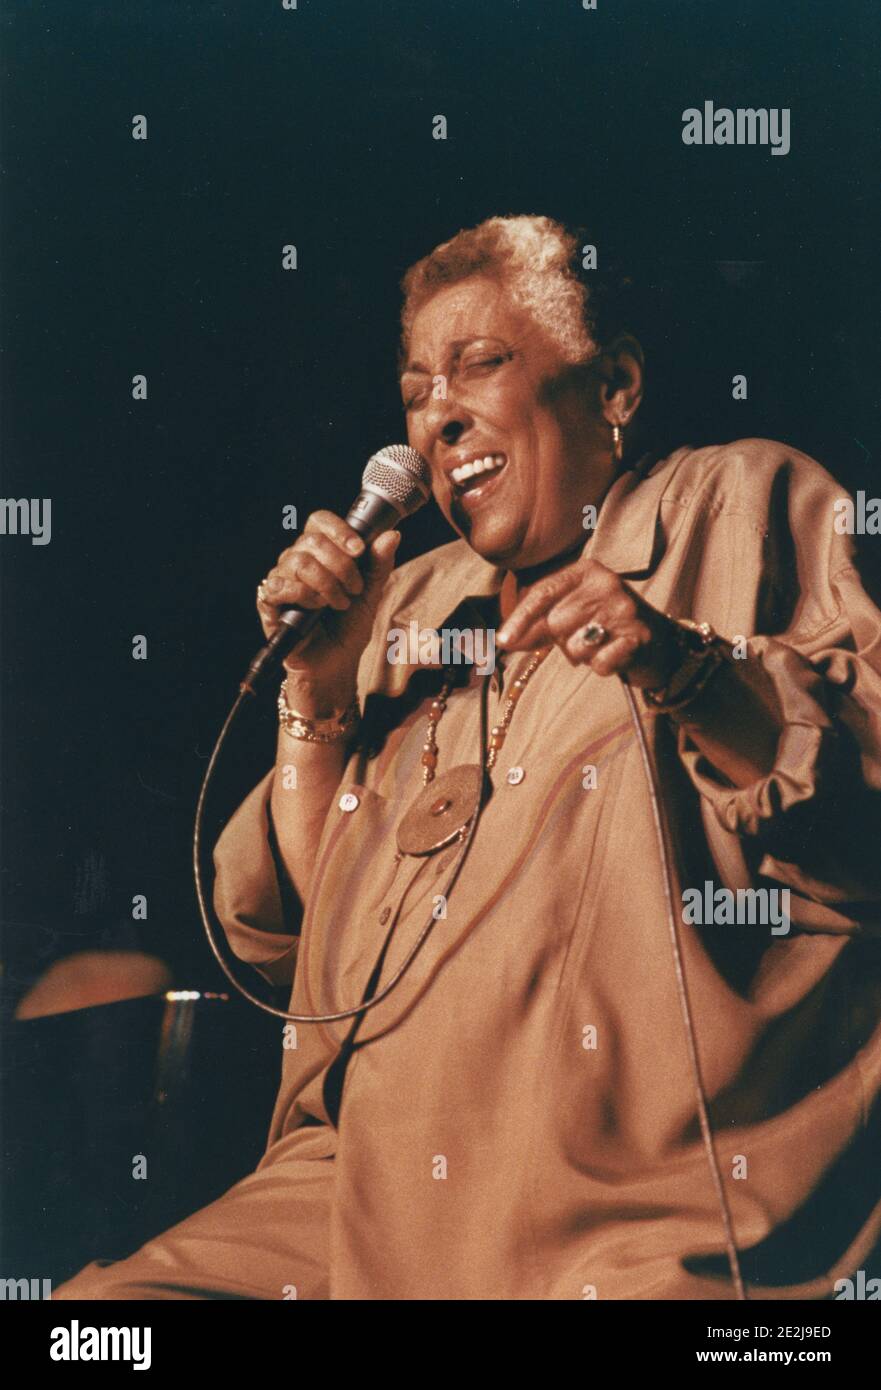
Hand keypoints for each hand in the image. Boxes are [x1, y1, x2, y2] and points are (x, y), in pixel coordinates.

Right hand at [257, 511, 400, 715]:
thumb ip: (378, 565)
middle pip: (311, 540)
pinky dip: (303, 595)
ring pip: (298, 561)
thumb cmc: (348, 627)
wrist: (336, 663)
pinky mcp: (269, 600)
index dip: (339, 530)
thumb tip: (392, 535)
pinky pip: (279, 584)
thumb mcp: (370, 594)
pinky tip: (315, 609)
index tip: (359, 550)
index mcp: (321, 553)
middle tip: (354, 589)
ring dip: (326, 583)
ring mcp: (282, 578)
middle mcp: (298, 560)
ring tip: (338, 603)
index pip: (319, 521)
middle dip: (340, 565)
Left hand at [496, 556, 682, 688]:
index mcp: (587, 571)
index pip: (543, 592)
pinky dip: (602, 667)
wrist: (662, 644)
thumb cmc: (607, 628)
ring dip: (582, 656)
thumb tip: (505, 641)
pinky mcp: (639, 637)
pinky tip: (616, 656)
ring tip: (601, 646)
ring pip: (575, 645)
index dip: (520, 619)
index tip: (503, 641)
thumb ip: (539, 624)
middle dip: (562, 640)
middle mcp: (607, 584)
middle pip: (556, 622)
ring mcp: (625, 610)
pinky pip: (599, 663)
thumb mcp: (573, 615)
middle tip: (585, 638)